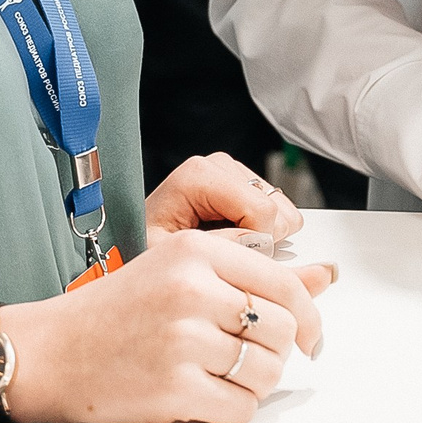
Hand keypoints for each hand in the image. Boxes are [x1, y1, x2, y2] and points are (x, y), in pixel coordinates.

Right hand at [0, 231, 331, 422]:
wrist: (49, 352)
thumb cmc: (115, 311)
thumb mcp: (181, 270)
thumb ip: (253, 274)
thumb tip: (326, 276)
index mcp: (195, 251)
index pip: (285, 283)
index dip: (307, 316)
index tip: (308, 336)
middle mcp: (192, 290)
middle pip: (282, 330)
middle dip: (275, 352)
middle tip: (246, 359)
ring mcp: (183, 340)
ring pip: (267, 372)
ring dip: (253, 383)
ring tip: (217, 376)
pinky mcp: (174, 389)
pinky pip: (240, 408)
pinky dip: (231, 410)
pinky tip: (203, 397)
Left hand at [145, 151, 303, 239]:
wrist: (136, 237)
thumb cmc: (146, 244)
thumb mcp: (170, 252)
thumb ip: (217, 245)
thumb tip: (258, 242)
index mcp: (200, 174)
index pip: (261, 210)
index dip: (255, 243)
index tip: (229, 257)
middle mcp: (220, 165)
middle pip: (277, 210)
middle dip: (260, 241)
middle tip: (224, 252)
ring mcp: (236, 172)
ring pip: (285, 212)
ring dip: (263, 237)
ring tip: (226, 243)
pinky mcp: (247, 183)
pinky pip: (281, 213)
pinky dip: (265, 232)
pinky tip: (234, 236)